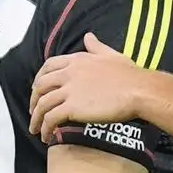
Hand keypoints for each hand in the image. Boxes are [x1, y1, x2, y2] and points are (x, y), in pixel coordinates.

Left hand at [30, 33, 146, 143]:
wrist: (138, 90)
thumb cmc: (130, 75)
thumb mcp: (111, 54)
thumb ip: (96, 46)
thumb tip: (88, 36)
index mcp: (76, 60)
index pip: (48, 66)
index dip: (39, 79)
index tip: (38, 90)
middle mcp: (68, 73)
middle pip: (40, 86)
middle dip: (34, 100)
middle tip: (34, 112)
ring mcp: (69, 90)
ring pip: (42, 104)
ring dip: (36, 119)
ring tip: (36, 130)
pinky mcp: (72, 107)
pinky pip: (51, 118)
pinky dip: (45, 128)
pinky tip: (47, 136)